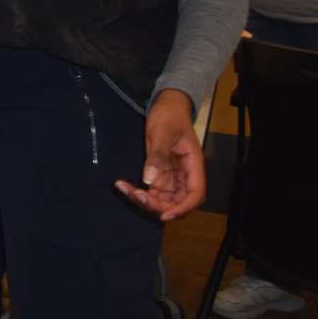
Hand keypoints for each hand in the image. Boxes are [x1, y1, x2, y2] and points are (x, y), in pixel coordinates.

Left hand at [113, 89, 204, 219]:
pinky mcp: (160, 172)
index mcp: (193, 164)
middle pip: (177, 200)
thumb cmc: (169, 115)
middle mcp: (185, 173)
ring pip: (163, 198)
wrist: (166, 104)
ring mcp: (172, 174)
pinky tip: (122, 184)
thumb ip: (157, 156)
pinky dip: (138, 190)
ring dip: (145, 199)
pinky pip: (151, 188)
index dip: (182, 207)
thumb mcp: (162, 132)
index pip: (195, 194)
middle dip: (158, 205)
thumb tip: (149, 180)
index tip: (164, 215)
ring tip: (124, 188)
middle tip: (135, 195)